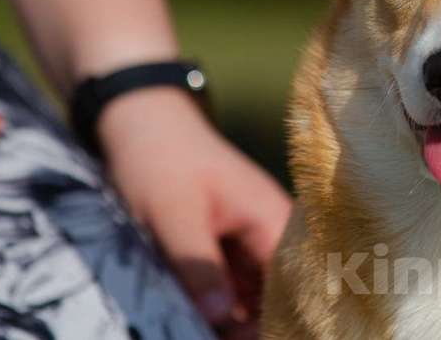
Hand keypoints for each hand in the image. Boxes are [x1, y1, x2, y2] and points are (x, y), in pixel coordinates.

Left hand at [98, 87, 291, 338]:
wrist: (143, 122)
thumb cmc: (162, 160)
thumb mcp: (174, 214)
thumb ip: (199, 265)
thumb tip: (221, 317)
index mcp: (274, 220)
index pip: (297, 284)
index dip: (281, 319)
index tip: (249, 338)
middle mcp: (273, 232)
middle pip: (279, 295)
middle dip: (255, 324)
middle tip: (214, 334)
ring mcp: (251, 241)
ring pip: (256, 296)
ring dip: (236, 319)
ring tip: (204, 329)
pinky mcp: (229, 248)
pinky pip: (235, 288)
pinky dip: (221, 306)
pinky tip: (201, 321)